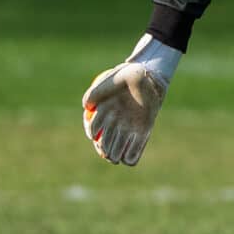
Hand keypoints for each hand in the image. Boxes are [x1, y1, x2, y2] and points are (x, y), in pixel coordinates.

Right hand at [81, 35, 181, 166]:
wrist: (147, 76)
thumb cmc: (126, 76)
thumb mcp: (108, 81)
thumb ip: (94, 93)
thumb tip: (86, 106)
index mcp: (104, 113)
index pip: (93, 130)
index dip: (91, 134)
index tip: (94, 135)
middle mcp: (115, 123)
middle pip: (104, 144)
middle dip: (103, 151)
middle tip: (105, 152)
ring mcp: (129, 128)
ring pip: (117, 150)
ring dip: (114, 156)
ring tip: (114, 157)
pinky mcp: (144, 131)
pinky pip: (135, 150)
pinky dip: (130, 156)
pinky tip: (127, 158)